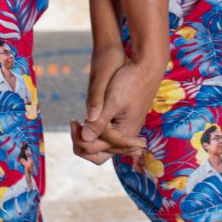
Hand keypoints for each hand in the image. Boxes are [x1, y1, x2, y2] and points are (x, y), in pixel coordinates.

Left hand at [71, 50, 161, 164]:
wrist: (147, 67)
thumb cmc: (130, 81)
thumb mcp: (112, 101)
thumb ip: (99, 122)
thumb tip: (84, 139)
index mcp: (124, 134)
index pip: (95, 147)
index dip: (80, 137)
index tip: (73, 120)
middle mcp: (127, 137)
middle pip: (99, 153)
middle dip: (83, 143)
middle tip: (74, 123)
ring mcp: (127, 130)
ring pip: (104, 146)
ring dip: (90, 138)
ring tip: (79, 122)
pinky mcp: (126, 122)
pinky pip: (109, 137)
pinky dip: (97, 131)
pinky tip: (90, 119)